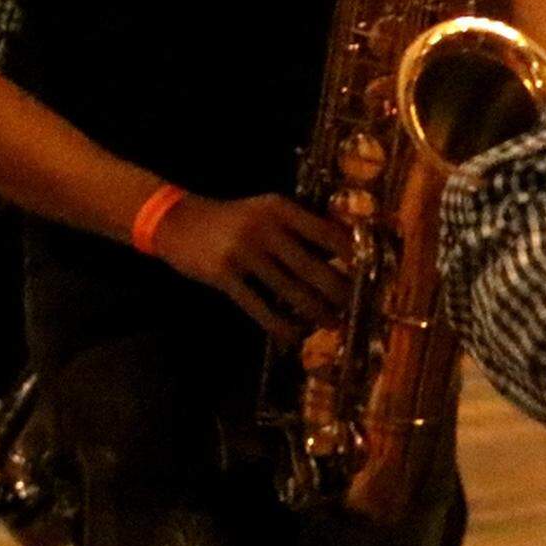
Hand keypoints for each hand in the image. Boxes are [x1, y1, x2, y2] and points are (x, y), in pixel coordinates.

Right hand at [147, 191, 348, 334]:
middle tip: (356, 308)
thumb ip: (299, 227)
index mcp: (280, 209)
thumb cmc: (233, 219)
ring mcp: (244, 253)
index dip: (351, 256)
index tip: (369, 273)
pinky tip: (294, 336)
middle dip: (339, 292)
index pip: (326, 233)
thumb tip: (344, 251)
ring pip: (290, 290)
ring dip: (315, 312)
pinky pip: (259, 307)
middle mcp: (265, 228)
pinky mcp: (224, 276)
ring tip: (333, 323)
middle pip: (313, 267)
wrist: (176, 220)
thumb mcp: (266, 211)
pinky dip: (280, 325)